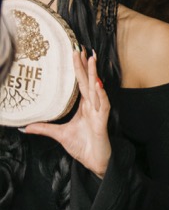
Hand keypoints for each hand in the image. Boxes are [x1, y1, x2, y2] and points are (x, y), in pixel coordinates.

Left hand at [23, 50, 111, 177]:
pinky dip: (101, 95)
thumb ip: (44, 128)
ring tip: (91, 60)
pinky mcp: (102, 121)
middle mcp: (92, 106)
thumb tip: (25, 127)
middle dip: (84, 65)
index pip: (80, 83)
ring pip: (96, 89)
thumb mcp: (59, 135)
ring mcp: (98, 112)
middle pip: (87, 81)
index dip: (78, 69)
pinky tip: (98, 86)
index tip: (75, 54)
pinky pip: (102, 105)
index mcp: (84, 106)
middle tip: (80, 49)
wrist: (95, 161)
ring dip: (93, 74)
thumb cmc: (83, 145)